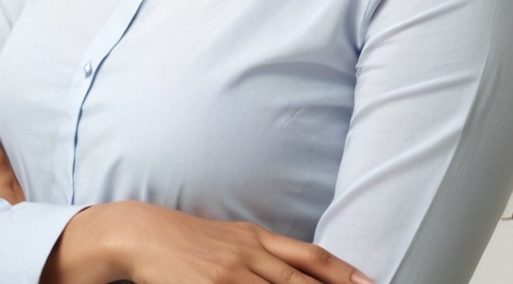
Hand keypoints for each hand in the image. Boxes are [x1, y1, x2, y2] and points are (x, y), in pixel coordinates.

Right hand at [42, 200, 374, 283]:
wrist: (141, 233)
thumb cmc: (187, 240)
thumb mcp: (230, 238)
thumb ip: (262, 255)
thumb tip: (297, 269)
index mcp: (256, 238)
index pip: (310, 257)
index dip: (344, 272)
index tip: (371, 283)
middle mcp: (249, 253)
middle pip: (302, 281)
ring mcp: (231, 273)